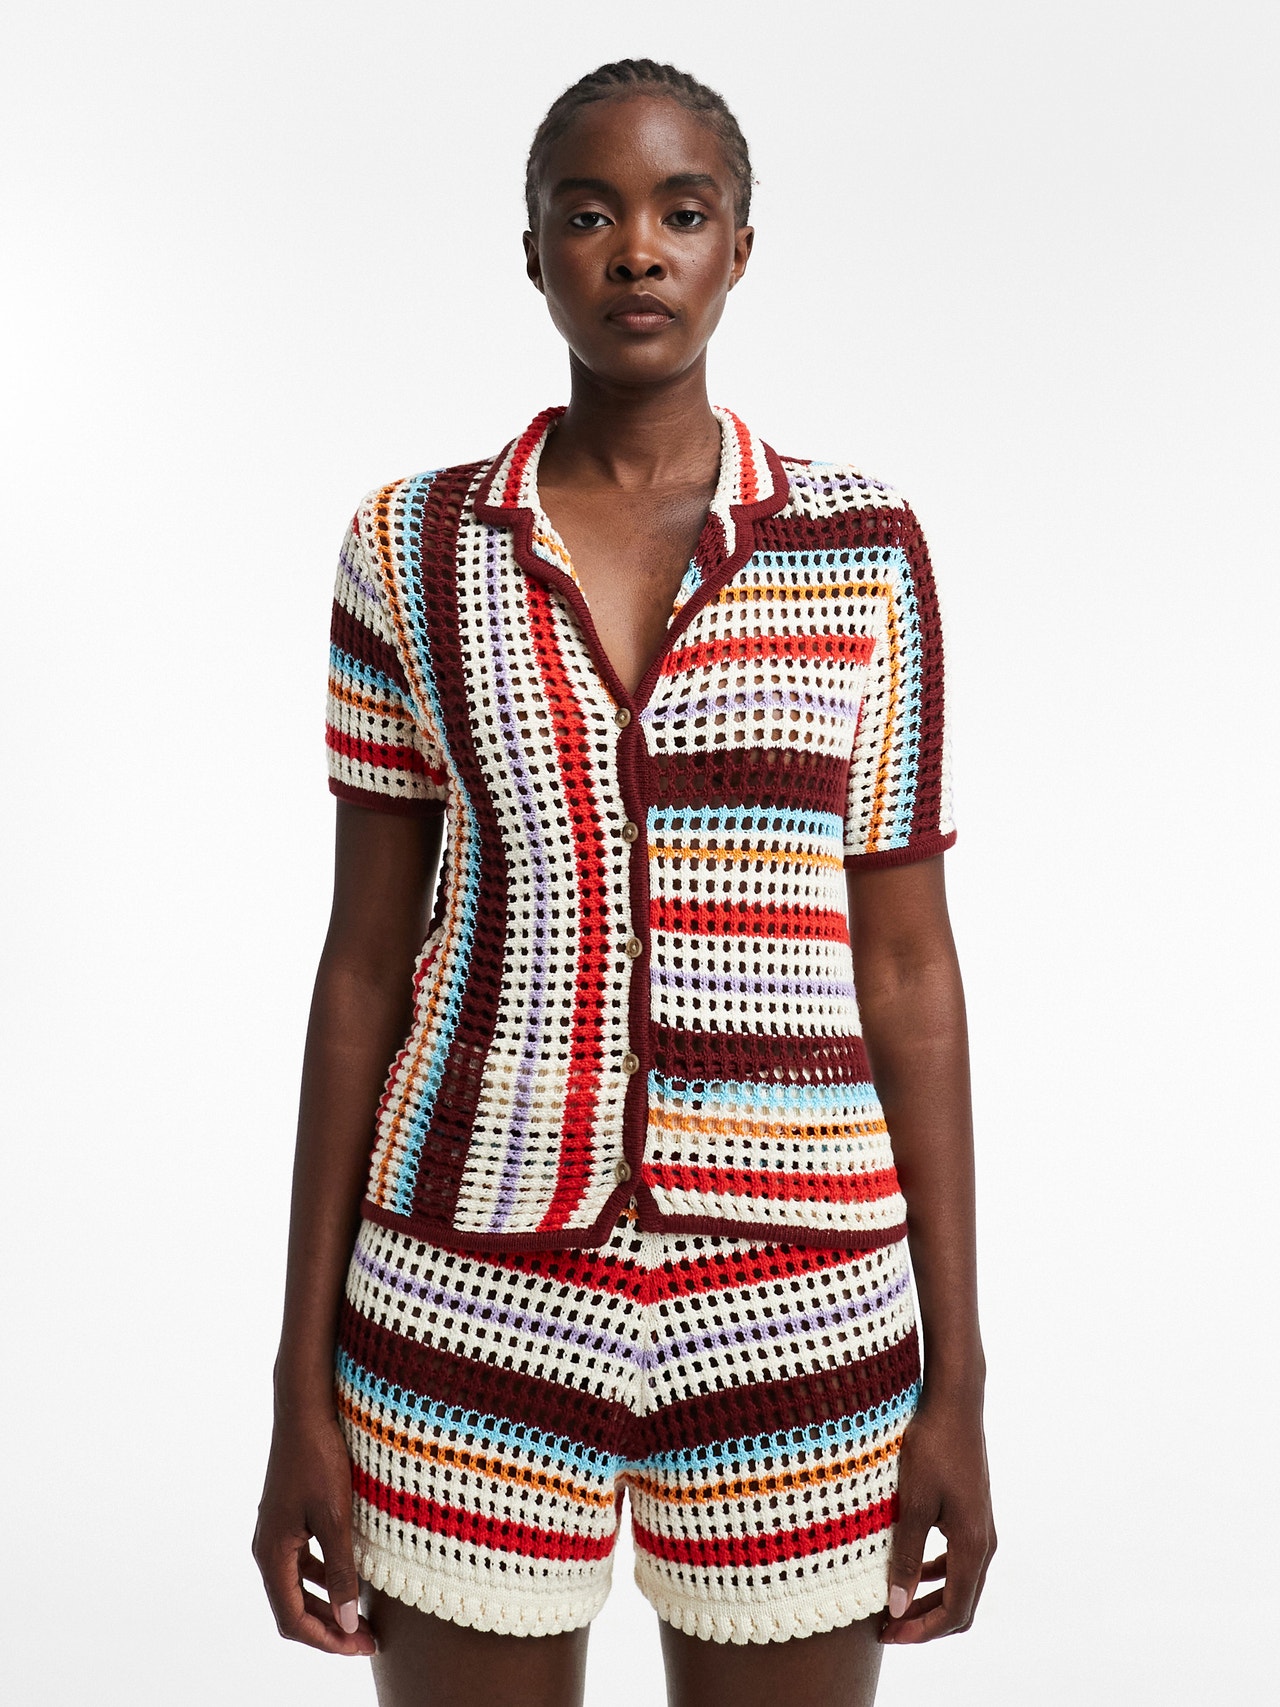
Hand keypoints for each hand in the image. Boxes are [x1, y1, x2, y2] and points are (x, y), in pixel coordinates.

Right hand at [252, 1410, 375, 1656]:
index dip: (327, 1640)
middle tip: (368, 1638)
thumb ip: (341, 1571)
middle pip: (292, 1608)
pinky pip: (302, 1562)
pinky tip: (349, 1576)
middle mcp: (267, 1548)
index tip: (362, 1645)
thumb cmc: (318, 1458)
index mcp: (272, 1554)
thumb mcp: (335, 1518)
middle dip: (329, 1628)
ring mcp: (276, 1532)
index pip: (292, 1620)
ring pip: (297, 1586)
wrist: (304, 1409)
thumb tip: (350, 1621)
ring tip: (361, 1615)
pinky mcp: (287, 1517)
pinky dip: (323, 1578)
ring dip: (327, 1605)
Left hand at [880, 1389, 995, 1643]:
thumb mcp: (912, 1503)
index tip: (888, 1636)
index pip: (955, 1612)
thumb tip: (896, 1606)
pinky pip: (958, 1560)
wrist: (955, 1403)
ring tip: (893, 1605)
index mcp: (972, 1545)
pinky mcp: (972, 1513)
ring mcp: (981, 1528)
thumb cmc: (932, 1448)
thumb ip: (905, 1556)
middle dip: (925, 1622)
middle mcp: (984, 1542)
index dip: (921, 1631)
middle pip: (961, 1604)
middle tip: (887, 1629)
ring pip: (960, 1583)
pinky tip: (909, 1568)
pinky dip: (935, 1575)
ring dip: (929, 1599)